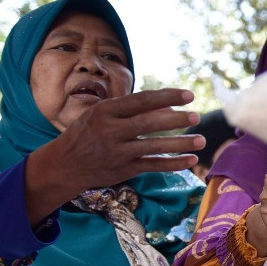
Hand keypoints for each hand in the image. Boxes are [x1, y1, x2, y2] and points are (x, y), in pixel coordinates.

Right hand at [25, 88, 202, 221]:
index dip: (167, 97)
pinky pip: (153, 166)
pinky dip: (174, 164)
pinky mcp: (124, 170)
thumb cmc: (88, 132)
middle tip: (196, 116)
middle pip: (148, 123)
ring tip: (202, 140)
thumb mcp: (103, 114)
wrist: (64, 164)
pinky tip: (191, 160)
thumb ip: (132, 109)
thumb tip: (168, 107)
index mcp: (105, 111)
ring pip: (153, 147)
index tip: (189, 95)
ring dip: (180, 144)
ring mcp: (117, 152)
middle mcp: (110, 131)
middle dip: (175, 120)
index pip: (141, 101)